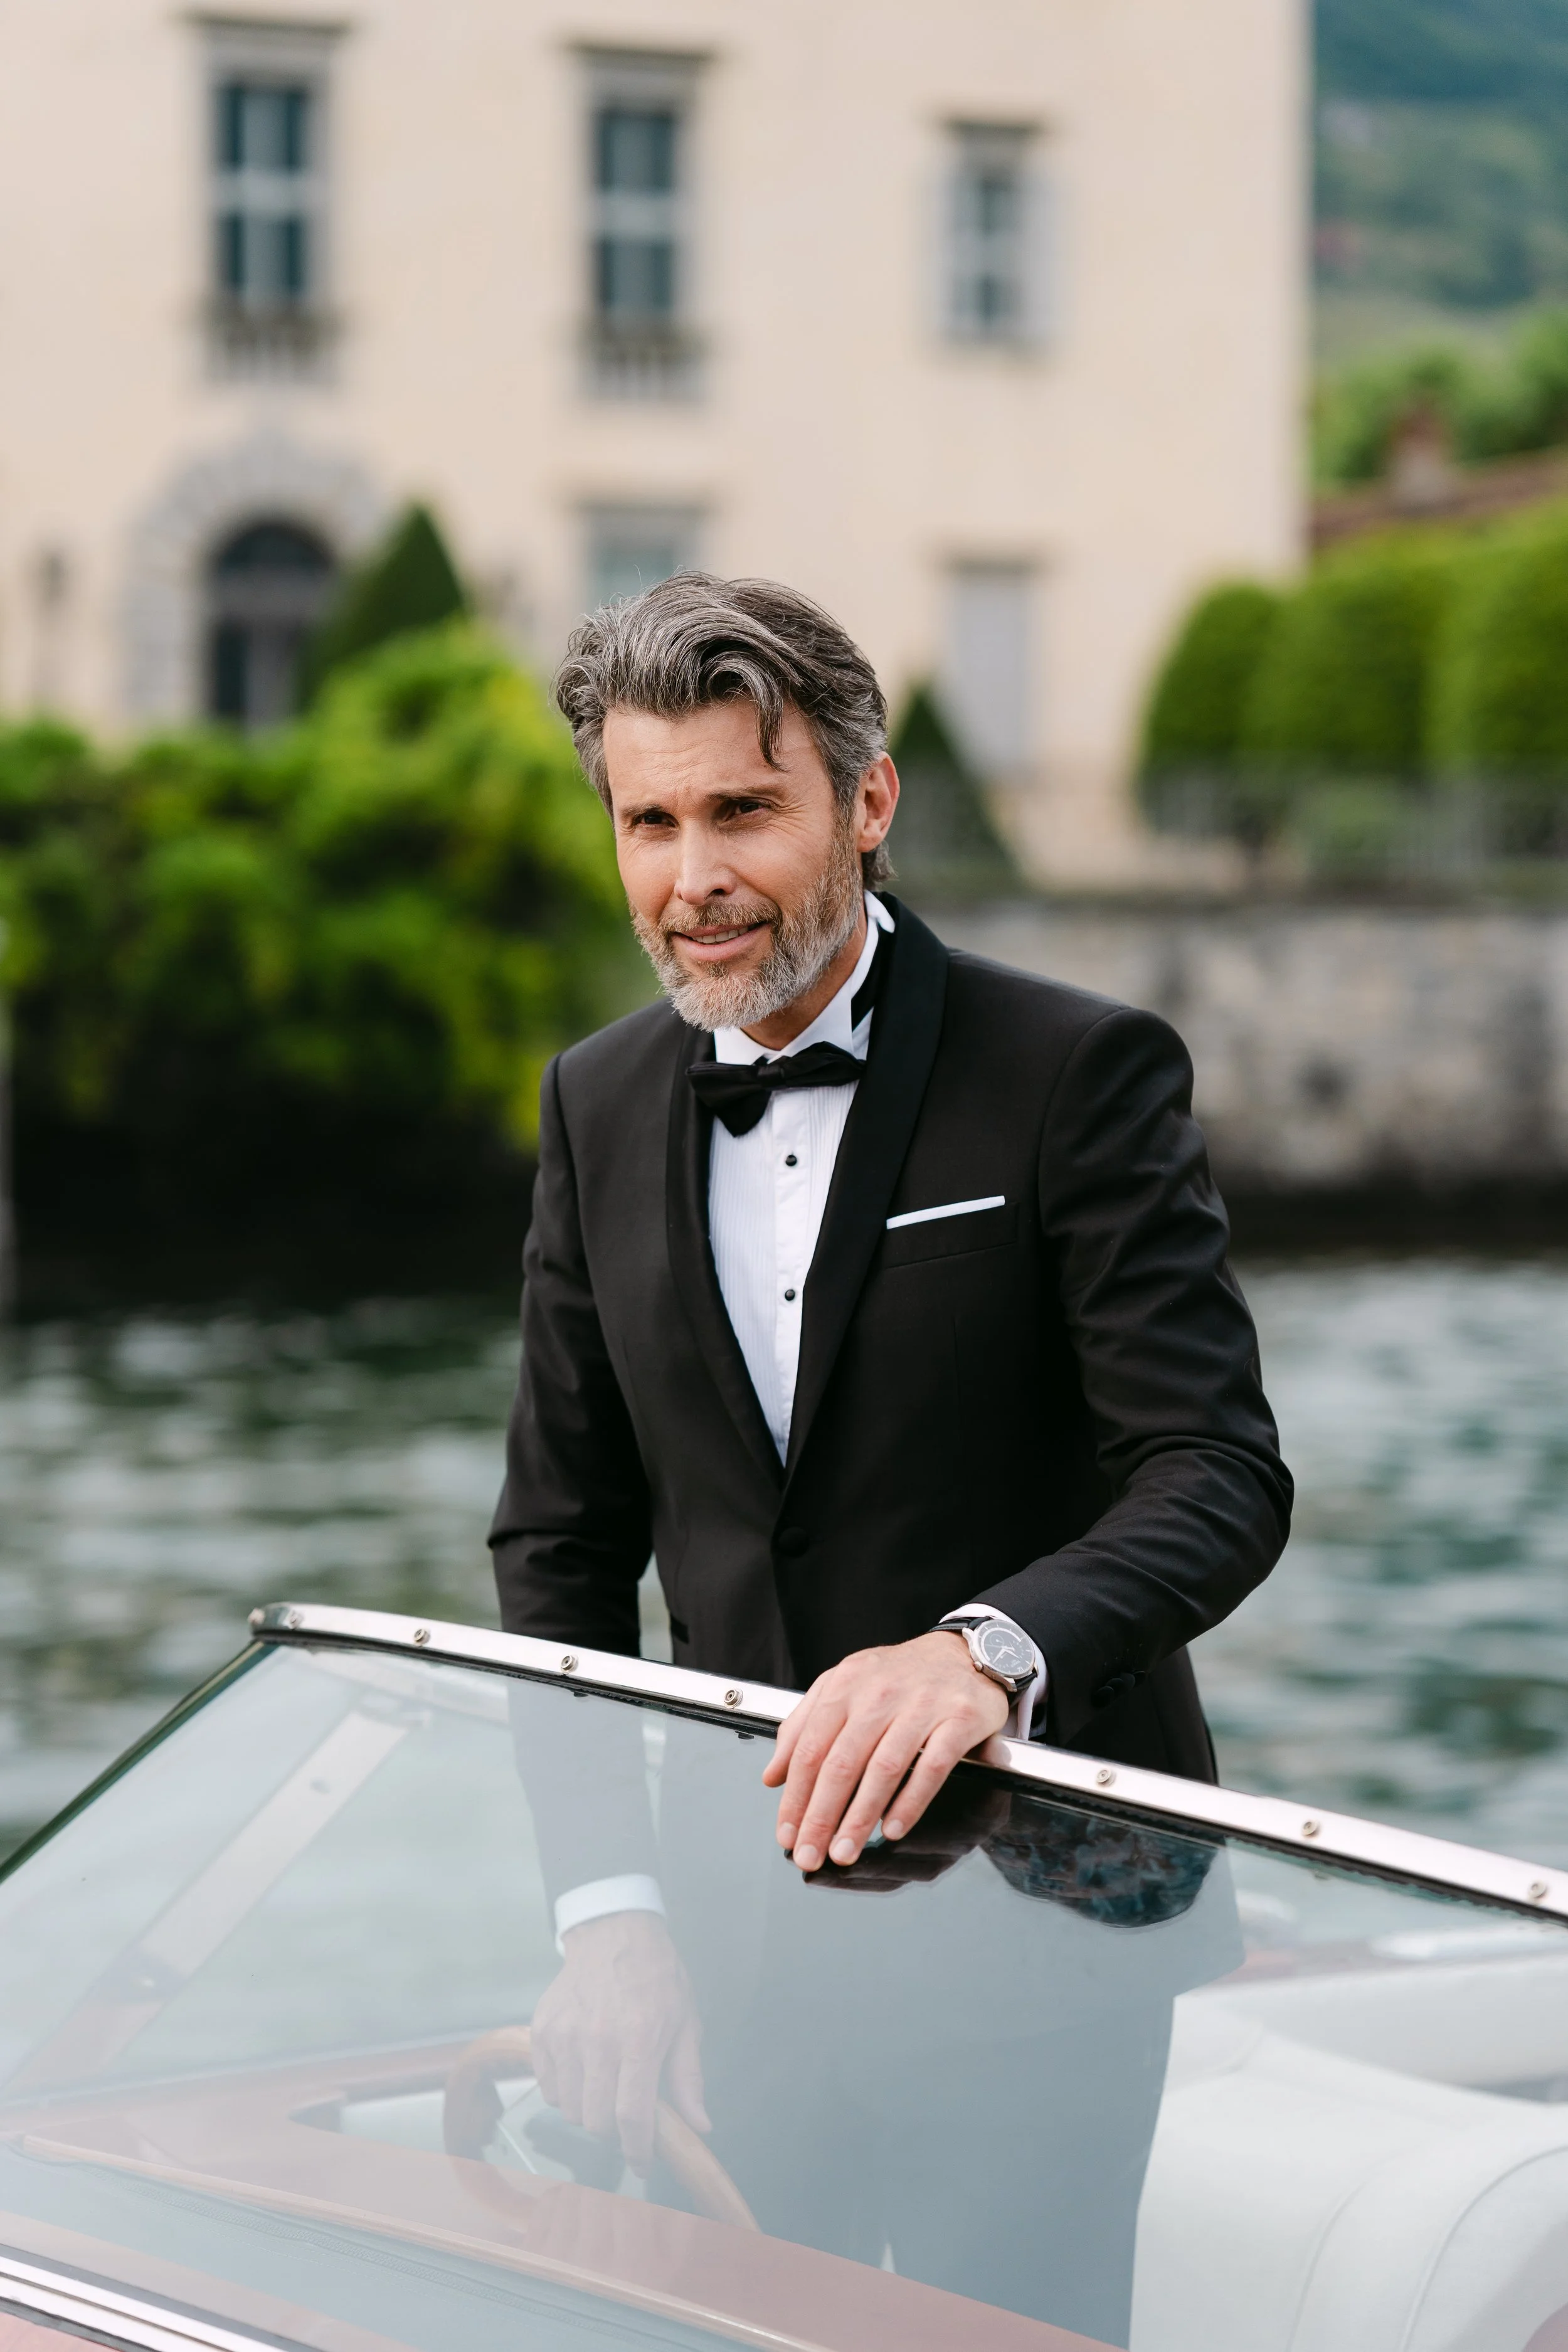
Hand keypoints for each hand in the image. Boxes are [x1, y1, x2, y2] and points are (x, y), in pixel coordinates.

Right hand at [528, 1910, 708, 2176]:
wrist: (613, 1931)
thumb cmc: (655, 1976)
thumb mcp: (685, 2021)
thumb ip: (688, 2078)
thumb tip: (700, 2126)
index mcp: (639, 2040)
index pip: (633, 2117)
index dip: (638, 2152)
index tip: (643, 2164)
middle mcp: (598, 2040)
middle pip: (596, 2121)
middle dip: (614, 2130)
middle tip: (626, 2112)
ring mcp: (564, 2036)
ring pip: (569, 2109)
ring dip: (588, 2110)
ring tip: (605, 2085)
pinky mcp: (542, 2031)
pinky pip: (548, 2087)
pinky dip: (565, 2091)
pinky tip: (583, 2070)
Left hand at [761, 1630, 1009, 1873]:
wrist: (964, 1654)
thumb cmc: (900, 1676)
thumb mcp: (844, 1687)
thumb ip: (803, 1727)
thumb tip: (772, 1775)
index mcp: (845, 1685)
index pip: (810, 1748)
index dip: (795, 1796)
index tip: (787, 1833)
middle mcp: (879, 1693)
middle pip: (841, 1763)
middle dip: (821, 1816)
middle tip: (810, 1854)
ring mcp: (921, 1705)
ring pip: (883, 1768)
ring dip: (859, 1817)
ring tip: (844, 1851)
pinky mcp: (958, 1719)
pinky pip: (931, 1767)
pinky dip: (910, 1802)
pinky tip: (892, 1829)